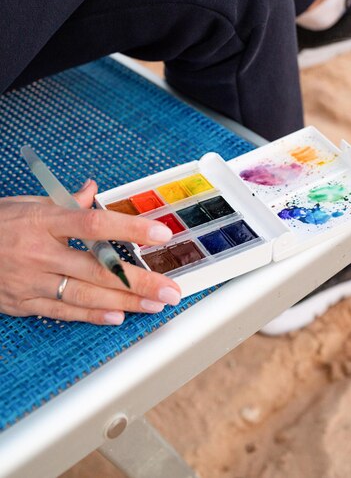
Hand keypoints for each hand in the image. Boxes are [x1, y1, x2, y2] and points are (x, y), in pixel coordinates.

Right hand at [0, 179, 180, 324]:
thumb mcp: (26, 204)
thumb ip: (63, 202)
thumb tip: (91, 190)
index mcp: (43, 221)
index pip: (94, 223)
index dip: (129, 228)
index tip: (159, 233)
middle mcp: (40, 253)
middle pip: (98, 269)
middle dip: (139, 281)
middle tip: (170, 289)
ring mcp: (32, 281)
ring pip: (85, 295)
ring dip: (124, 302)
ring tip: (154, 306)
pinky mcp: (24, 303)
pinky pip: (63, 312)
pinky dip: (92, 316)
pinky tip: (118, 317)